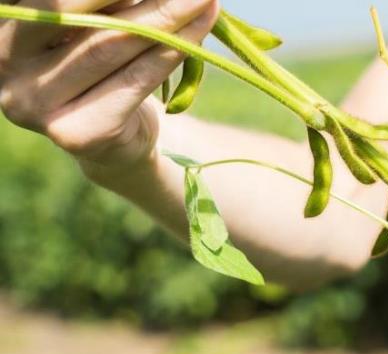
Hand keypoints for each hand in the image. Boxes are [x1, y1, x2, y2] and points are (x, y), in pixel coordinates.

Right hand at [0, 0, 217, 171]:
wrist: (112, 142)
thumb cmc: (100, 70)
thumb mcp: (92, 26)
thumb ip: (105, 5)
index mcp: (4, 25)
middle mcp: (6, 64)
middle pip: (87, 17)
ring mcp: (34, 104)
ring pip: (113, 47)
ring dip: (168, 20)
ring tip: (204, 0)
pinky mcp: (76, 133)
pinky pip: (134, 81)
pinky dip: (172, 53)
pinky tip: (198, 34)